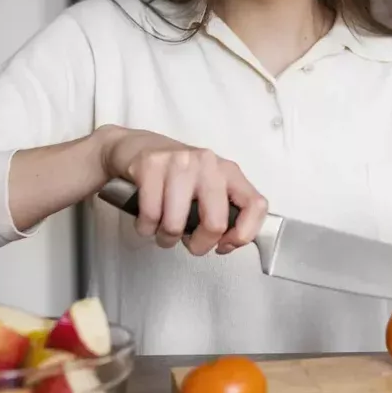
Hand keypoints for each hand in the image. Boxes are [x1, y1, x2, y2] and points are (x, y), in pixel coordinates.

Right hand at [96, 125, 268, 255]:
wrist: (135, 147)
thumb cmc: (174, 176)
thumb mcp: (207, 189)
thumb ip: (223, 212)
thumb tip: (227, 243)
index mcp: (229, 172)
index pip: (256, 205)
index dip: (243, 235)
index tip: (225, 245)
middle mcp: (208, 163)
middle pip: (215, 223)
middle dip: (199, 245)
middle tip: (188, 243)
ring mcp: (179, 162)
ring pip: (176, 224)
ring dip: (166, 238)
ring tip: (162, 230)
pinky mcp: (150, 165)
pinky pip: (150, 215)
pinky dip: (145, 227)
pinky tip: (146, 220)